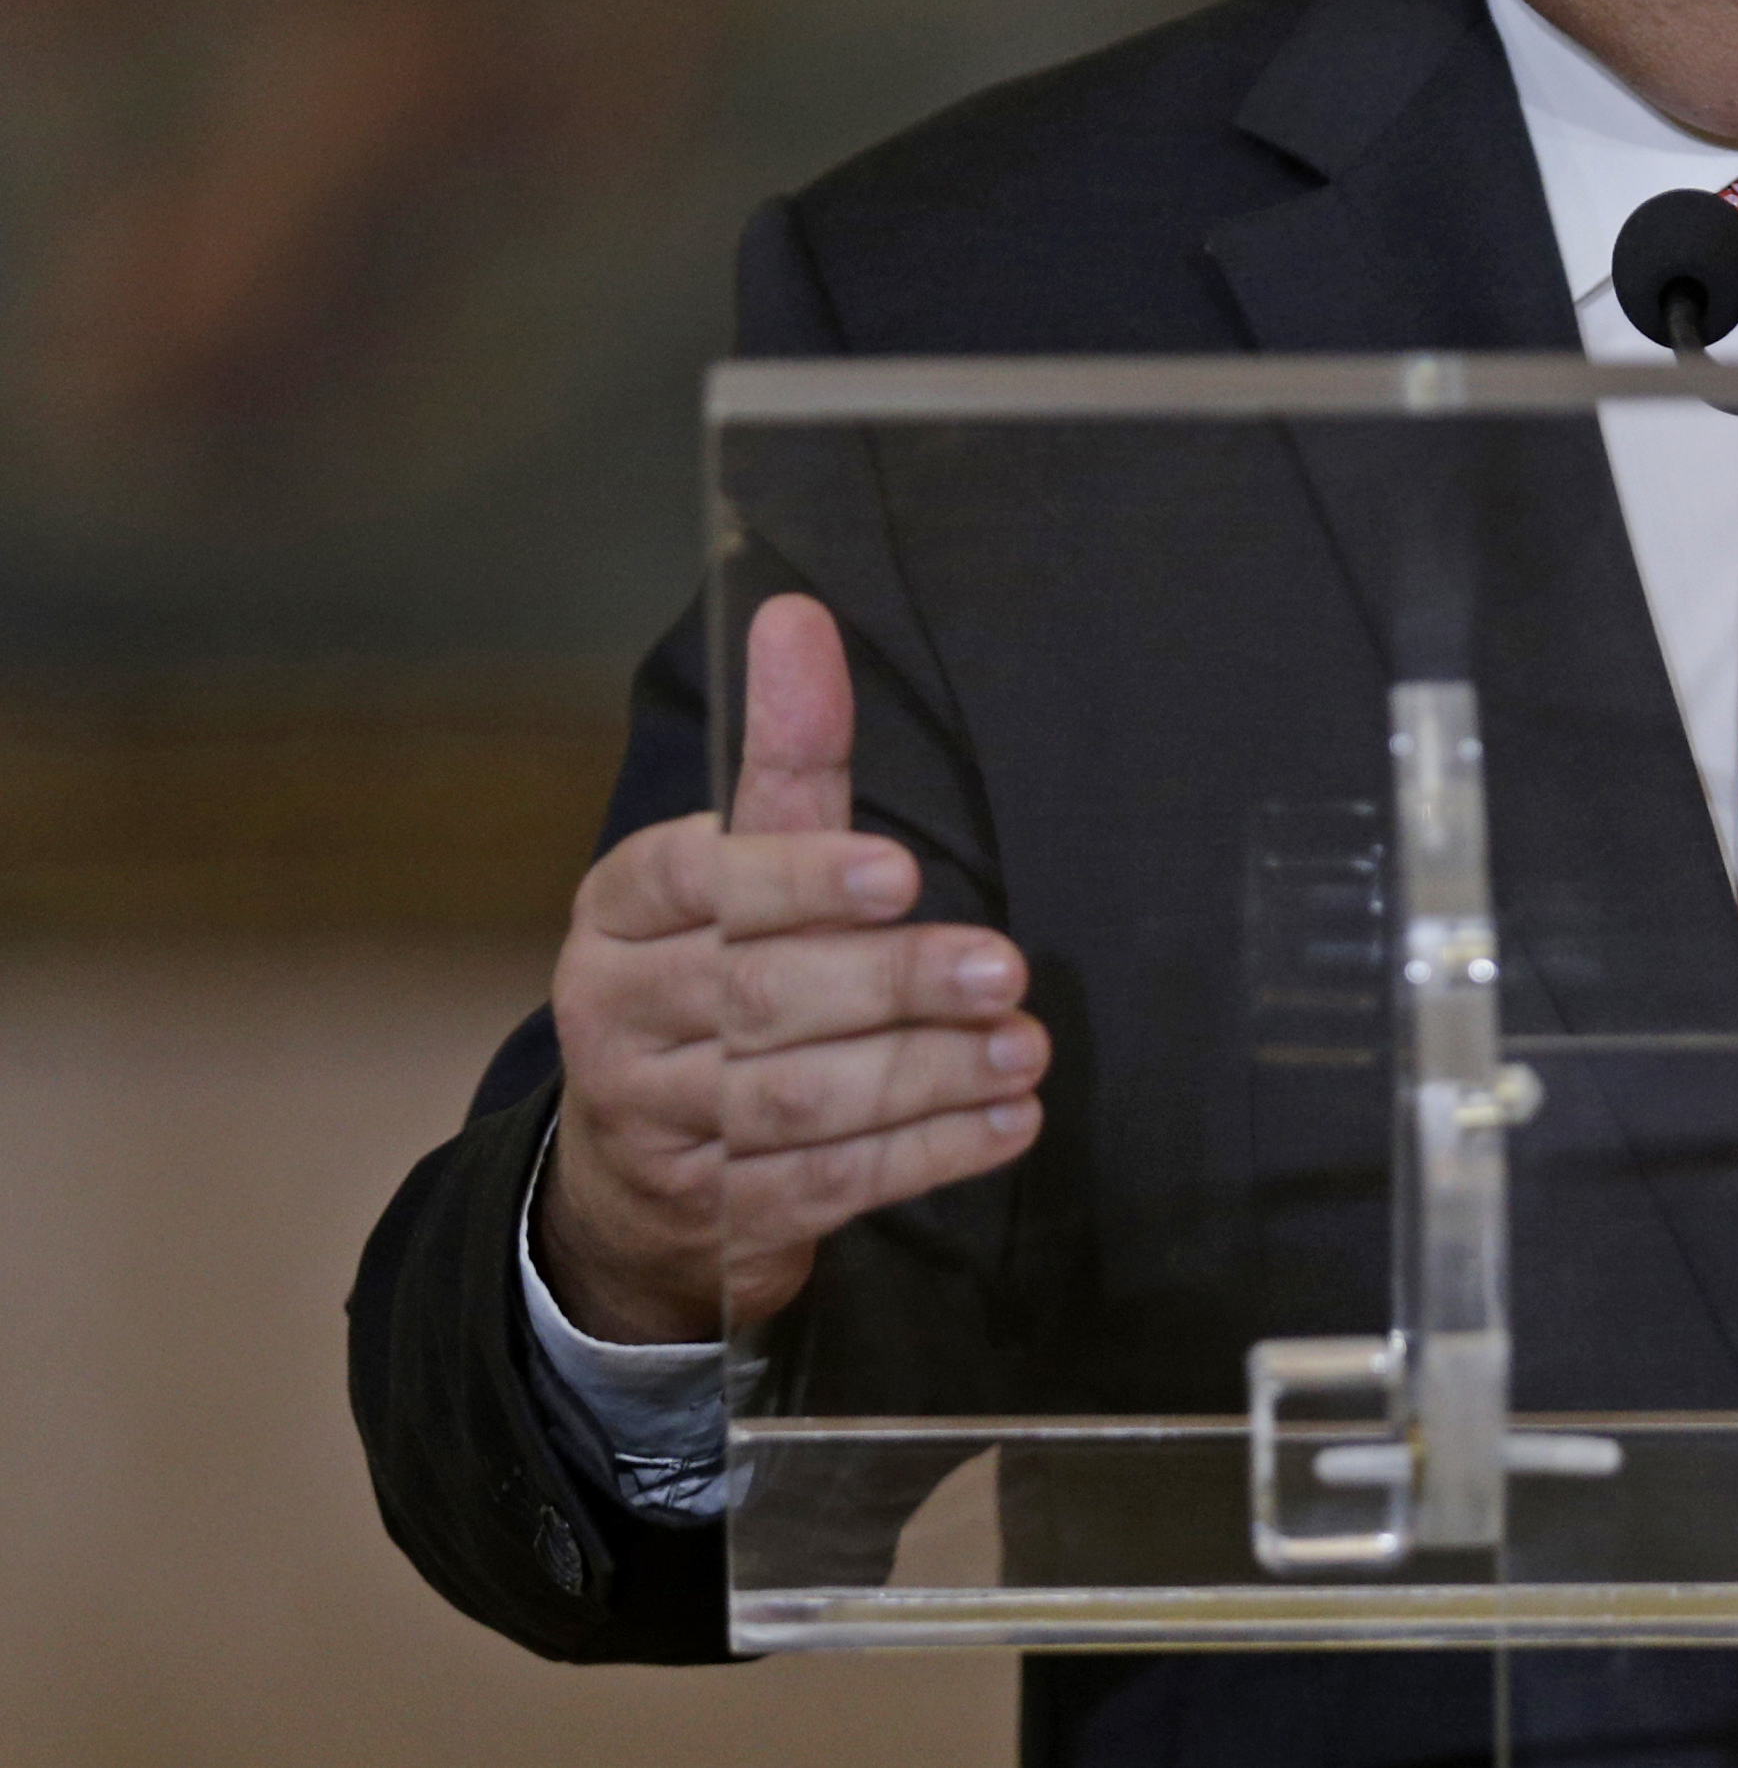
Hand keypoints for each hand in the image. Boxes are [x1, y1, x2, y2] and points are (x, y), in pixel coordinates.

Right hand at [531, 593, 1047, 1341]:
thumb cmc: (716, 975)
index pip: (692, 885)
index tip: (898, 870)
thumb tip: (796, 615)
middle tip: (1000, 967)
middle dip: (890, 983)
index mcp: (620, 918)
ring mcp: (662, 1128)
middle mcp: (621, 1021)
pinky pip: (828, 1184)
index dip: (794, 879)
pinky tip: (1006, 1122)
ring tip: (1023, 1046)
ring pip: (798, 1100)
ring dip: (925, 1074)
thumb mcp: (738, 865)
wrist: (638, 1182)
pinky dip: (926, 1155)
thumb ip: (785, 757)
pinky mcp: (722, 1217)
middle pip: (758, 996)